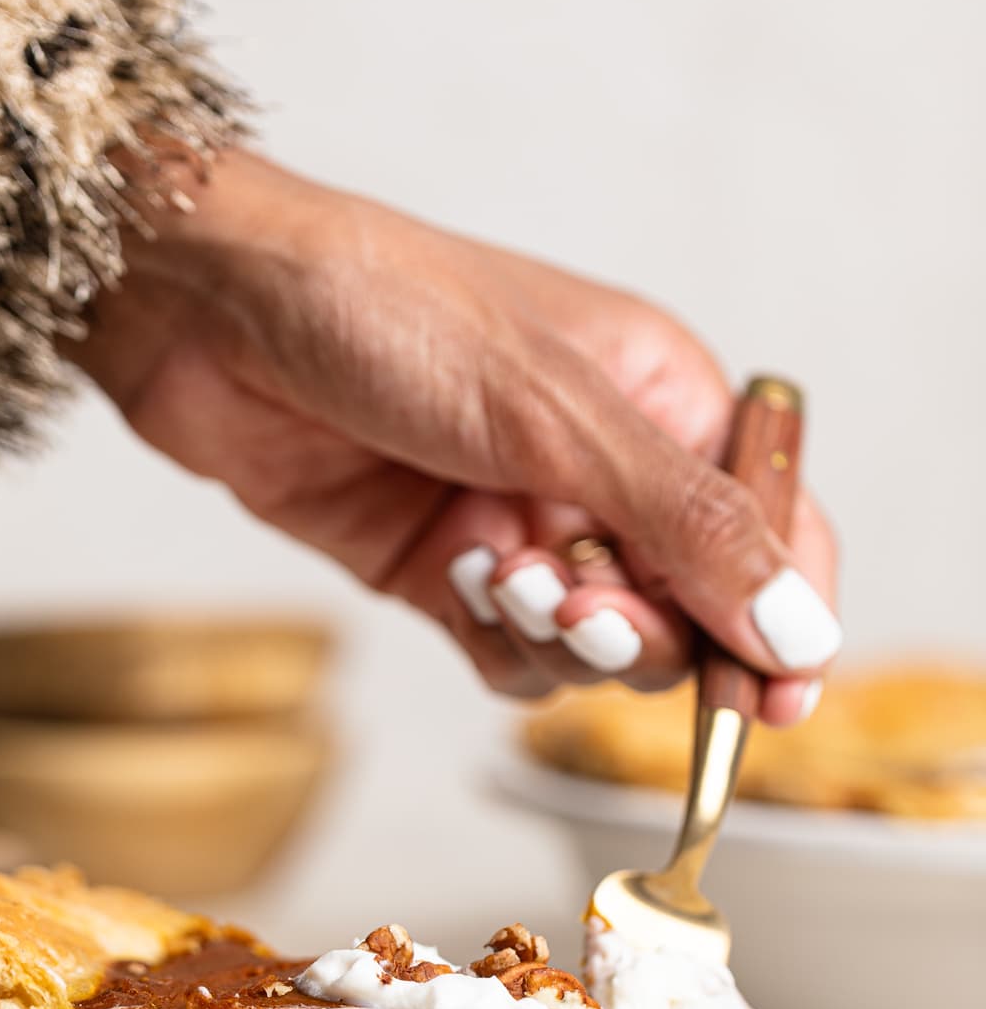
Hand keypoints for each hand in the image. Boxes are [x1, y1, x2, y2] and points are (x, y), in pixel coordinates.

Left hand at [75, 149, 838, 720]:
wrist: (211, 317)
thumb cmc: (387, 310)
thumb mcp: (556, 415)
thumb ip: (682, 527)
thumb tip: (797, 629)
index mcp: (663, 400)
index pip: (770, 528)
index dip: (786, 616)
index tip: (781, 698)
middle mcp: (604, 470)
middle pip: (687, 606)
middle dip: (643, 628)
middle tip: (584, 610)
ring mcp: (524, 524)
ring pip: (596, 645)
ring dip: (560, 634)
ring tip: (504, 577)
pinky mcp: (446, 571)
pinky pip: (511, 655)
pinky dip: (499, 645)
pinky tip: (461, 585)